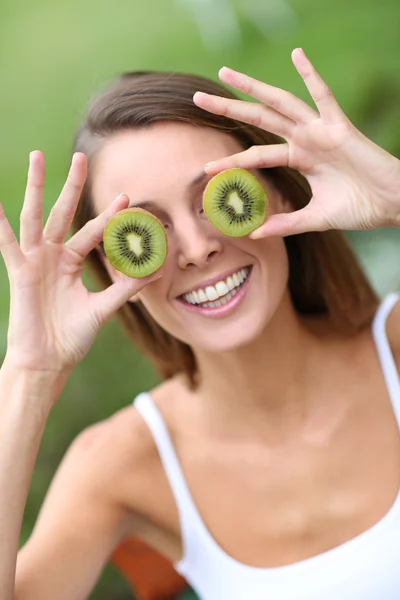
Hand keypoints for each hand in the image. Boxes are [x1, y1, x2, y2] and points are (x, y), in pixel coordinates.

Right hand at [0, 152, 161, 374]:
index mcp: (71, 262)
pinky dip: (0, 224)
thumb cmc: (72, 336)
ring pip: (35, 216)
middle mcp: (52, 256)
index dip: (108, 216)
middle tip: (81, 156)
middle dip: (72, 186)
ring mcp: (35, 261)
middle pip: (63, 213)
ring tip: (36, 157)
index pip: (92, 232)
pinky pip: (8, 244)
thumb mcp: (104, 308)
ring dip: (35, 187)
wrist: (48, 361)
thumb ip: (126, 288)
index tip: (126, 197)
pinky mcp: (20, 272)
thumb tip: (155, 271)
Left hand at [193, 48, 399, 236]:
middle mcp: (305, 139)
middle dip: (229, 108)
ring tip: (226, 73)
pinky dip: (312, 76)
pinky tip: (297, 55)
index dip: (232, 160)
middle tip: (198, 99)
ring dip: (253, 88)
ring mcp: (320, 131)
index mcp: (299, 158)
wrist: (392, 205)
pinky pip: (325, 97)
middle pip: (259, 119)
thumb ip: (286, 223)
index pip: (257, 155)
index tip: (206, 167)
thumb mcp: (315, 218)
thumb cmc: (359, 208)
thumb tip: (255, 233)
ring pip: (280, 104)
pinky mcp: (340, 128)